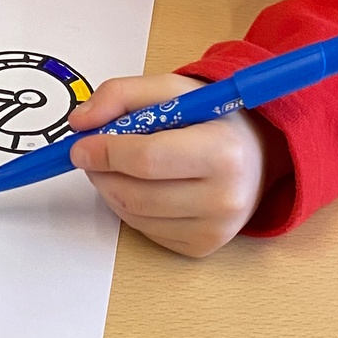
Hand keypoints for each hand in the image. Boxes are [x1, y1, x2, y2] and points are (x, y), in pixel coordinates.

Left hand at [66, 73, 277, 257]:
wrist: (258, 154)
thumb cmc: (214, 119)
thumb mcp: (173, 90)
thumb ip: (122, 95)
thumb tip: (80, 122)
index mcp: (223, 152)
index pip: (147, 159)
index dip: (105, 152)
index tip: (79, 145)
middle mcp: (225, 198)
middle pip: (135, 193)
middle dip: (101, 172)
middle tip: (91, 153)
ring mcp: (215, 229)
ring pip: (133, 215)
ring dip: (110, 189)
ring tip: (117, 165)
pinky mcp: (202, 247)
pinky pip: (145, 231)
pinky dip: (129, 208)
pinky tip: (141, 185)